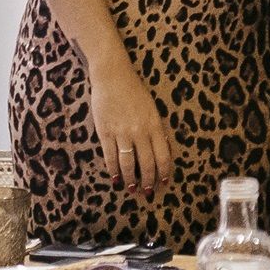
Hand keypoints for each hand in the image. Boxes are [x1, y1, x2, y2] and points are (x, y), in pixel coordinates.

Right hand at [90, 60, 174, 196]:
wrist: (113, 76)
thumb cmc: (134, 92)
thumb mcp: (152, 109)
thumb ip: (155, 130)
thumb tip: (160, 150)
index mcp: (155, 125)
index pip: (163, 155)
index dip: (164, 172)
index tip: (164, 182)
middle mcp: (140, 131)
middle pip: (147, 163)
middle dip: (148, 181)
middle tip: (147, 192)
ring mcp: (122, 132)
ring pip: (128, 163)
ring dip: (130, 179)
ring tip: (131, 189)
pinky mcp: (105, 132)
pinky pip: (110, 156)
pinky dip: (113, 170)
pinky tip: (115, 178)